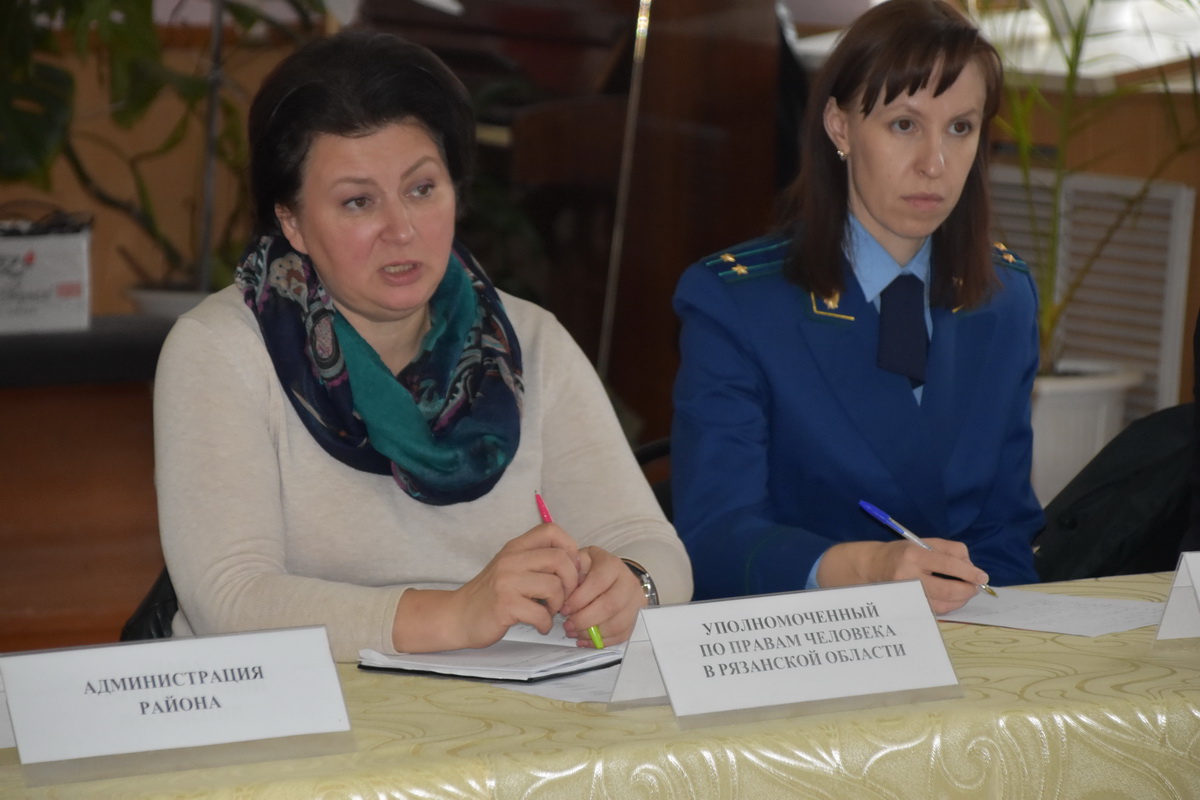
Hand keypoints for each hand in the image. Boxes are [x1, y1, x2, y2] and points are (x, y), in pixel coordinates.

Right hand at [392, 523, 580, 651]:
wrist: (457, 616)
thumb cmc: (490, 595)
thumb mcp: (511, 567)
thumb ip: (537, 561)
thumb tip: (577, 564)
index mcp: (515, 547)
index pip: (552, 530)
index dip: (569, 548)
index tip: (568, 570)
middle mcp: (511, 560)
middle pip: (560, 559)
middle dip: (571, 582)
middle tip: (563, 597)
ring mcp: (507, 582)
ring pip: (554, 586)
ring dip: (558, 605)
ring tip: (548, 612)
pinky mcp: (505, 605)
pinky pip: (541, 614)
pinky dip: (546, 624)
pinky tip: (539, 625)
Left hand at [560, 547, 645, 646]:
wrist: (615, 574)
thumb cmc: (593, 568)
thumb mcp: (581, 560)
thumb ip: (571, 568)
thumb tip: (563, 581)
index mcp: (613, 565)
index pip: (597, 583)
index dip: (579, 600)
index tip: (564, 609)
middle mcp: (628, 582)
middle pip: (610, 606)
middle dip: (585, 620)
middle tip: (568, 625)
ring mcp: (635, 601)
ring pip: (617, 624)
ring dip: (593, 633)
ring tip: (575, 633)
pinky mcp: (636, 617)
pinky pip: (622, 635)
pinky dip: (603, 641)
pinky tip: (587, 639)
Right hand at [817, 539, 988, 613]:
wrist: (872, 566)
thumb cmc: (902, 552)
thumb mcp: (923, 542)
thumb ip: (950, 550)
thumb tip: (971, 567)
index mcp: (913, 554)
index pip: (948, 564)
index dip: (969, 572)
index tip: (982, 576)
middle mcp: (909, 575)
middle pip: (948, 589)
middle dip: (968, 590)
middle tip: (976, 587)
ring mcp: (908, 594)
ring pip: (943, 605)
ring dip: (960, 600)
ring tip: (965, 592)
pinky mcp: (908, 605)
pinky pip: (935, 611)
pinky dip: (949, 606)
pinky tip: (952, 599)